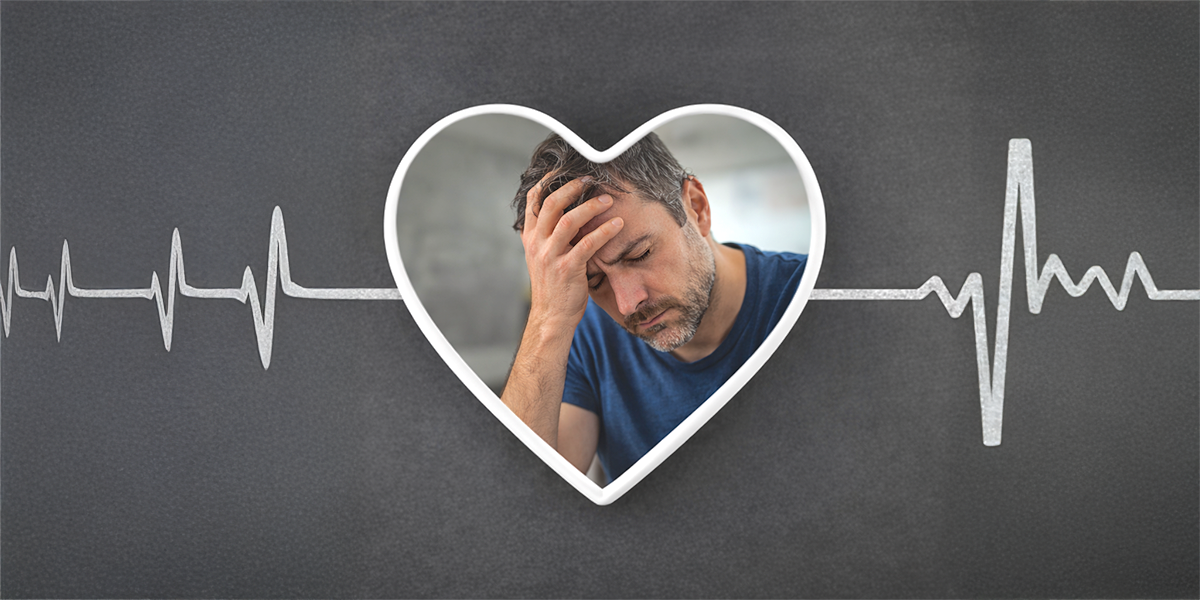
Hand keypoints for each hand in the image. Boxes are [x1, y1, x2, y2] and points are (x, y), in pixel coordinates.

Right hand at [520, 173, 624, 330]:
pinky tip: (618, 225)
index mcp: (531, 237)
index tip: (566, 170)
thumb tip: (567, 212)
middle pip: (551, 203)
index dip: (549, 181)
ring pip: (568, 221)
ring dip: (591, 207)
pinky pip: (587, 244)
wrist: (551, 317)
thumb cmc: (554, 286)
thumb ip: (550, 235)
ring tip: (608, 199)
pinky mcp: (567, 269)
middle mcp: (537, 243)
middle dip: (572, 187)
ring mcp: (550, 256)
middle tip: (591, 180)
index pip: (533, 199)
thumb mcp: (543, 257)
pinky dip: (604, 231)